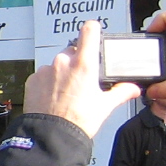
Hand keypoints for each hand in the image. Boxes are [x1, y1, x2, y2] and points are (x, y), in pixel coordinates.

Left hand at [25, 20, 139, 136]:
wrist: (51, 135)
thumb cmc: (77, 121)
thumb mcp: (104, 106)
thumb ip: (121, 92)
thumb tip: (132, 89)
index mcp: (83, 64)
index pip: (89, 31)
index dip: (93, 29)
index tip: (95, 32)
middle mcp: (62, 62)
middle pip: (73, 50)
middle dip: (79, 61)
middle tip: (83, 80)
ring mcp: (45, 70)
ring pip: (58, 64)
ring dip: (63, 72)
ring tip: (68, 92)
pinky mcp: (33, 79)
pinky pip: (44, 74)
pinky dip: (49, 82)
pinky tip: (54, 96)